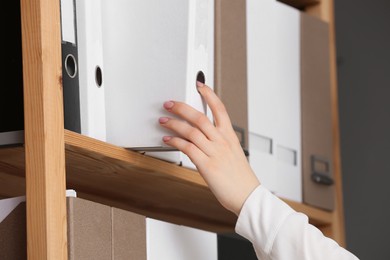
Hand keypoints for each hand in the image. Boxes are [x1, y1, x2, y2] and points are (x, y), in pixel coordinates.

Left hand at [159, 81, 259, 215]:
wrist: (247, 196)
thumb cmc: (240, 177)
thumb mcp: (233, 153)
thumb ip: (219, 143)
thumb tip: (202, 136)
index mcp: (230, 136)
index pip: (220, 108)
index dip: (209, 95)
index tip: (199, 85)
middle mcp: (222, 141)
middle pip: (200, 117)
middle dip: (182, 107)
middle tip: (169, 104)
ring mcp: (215, 152)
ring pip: (191, 130)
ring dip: (174, 123)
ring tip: (163, 120)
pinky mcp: (206, 165)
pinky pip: (188, 148)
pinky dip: (175, 141)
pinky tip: (168, 139)